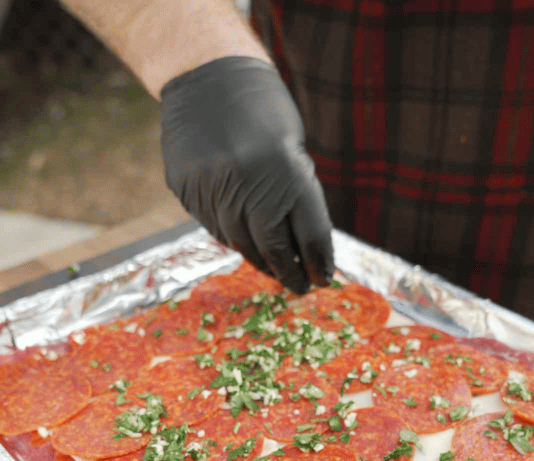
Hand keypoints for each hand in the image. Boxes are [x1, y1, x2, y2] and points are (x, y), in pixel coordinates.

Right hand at [161, 57, 333, 294]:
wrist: (208, 75)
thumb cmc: (265, 114)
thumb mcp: (295, 151)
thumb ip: (297, 198)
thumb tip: (306, 252)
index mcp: (289, 171)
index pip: (310, 235)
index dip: (318, 263)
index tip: (323, 280)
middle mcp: (250, 182)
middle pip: (273, 247)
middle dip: (289, 272)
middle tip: (299, 287)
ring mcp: (213, 185)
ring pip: (240, 243)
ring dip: (260, 261)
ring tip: (274, 269)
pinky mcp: (186, 186)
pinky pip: (213, 227)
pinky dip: (232, 239)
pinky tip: (244, 241)